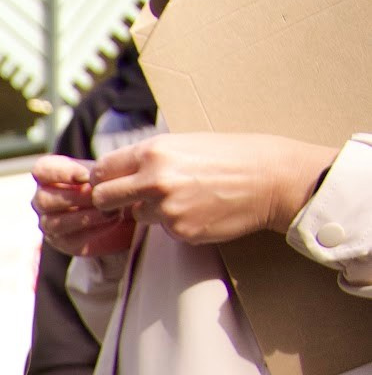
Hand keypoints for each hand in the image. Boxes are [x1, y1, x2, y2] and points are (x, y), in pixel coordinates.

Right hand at [32, 156, 136, 257]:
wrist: (128, 206)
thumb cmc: (114, 181)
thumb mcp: (108, 169)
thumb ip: (99, 170)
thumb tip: (95, 180)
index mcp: (49, 175)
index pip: (41, 171)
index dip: (60, 173)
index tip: (86, 177)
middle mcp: (43, 200)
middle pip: (43, 200)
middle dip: (75, 198)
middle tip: (100, 195)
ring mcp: (49, 223)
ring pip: (54, 223)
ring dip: (86, 217)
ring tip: (113, 210)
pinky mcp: (63, 242)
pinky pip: (70, 239)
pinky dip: (94, 230)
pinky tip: (113, 220)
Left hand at [88, 134, 339, 247]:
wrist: (273, 179)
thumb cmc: (232, 155)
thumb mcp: (185, 142)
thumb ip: (148, 157)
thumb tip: (114, 171)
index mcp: (154, 151)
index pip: (101, 169)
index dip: (102, 178)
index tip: (108, 181)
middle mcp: (154, 180)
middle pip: (102, 198)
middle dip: (109, 200)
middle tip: (125, 198)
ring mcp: (166, 209)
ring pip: (135, 216)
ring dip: (149, 210)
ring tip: (184, 196)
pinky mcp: (180, 231)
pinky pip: (163, 229)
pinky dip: (175, 222)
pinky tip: (200, 208)